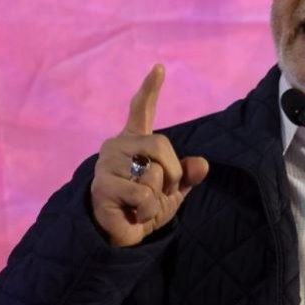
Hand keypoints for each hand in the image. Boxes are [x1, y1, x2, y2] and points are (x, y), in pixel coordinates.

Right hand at [90, 64, 209, 246]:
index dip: (150, 88)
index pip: (140, 109)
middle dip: (172, 171)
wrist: (124, 236)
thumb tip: (202, 165)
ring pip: (152, 172)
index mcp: (134, 142)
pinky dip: (148, 209)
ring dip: (157, 195)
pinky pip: (143, 194)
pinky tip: (134, 214)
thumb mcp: (173, 190)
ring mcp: (106, 165)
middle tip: (162, 190)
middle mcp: (117, 146)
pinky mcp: (102, 186)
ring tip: (142, 204)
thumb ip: (187, 174)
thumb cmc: (146, 207)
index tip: (159, 67)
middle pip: (160, 144)